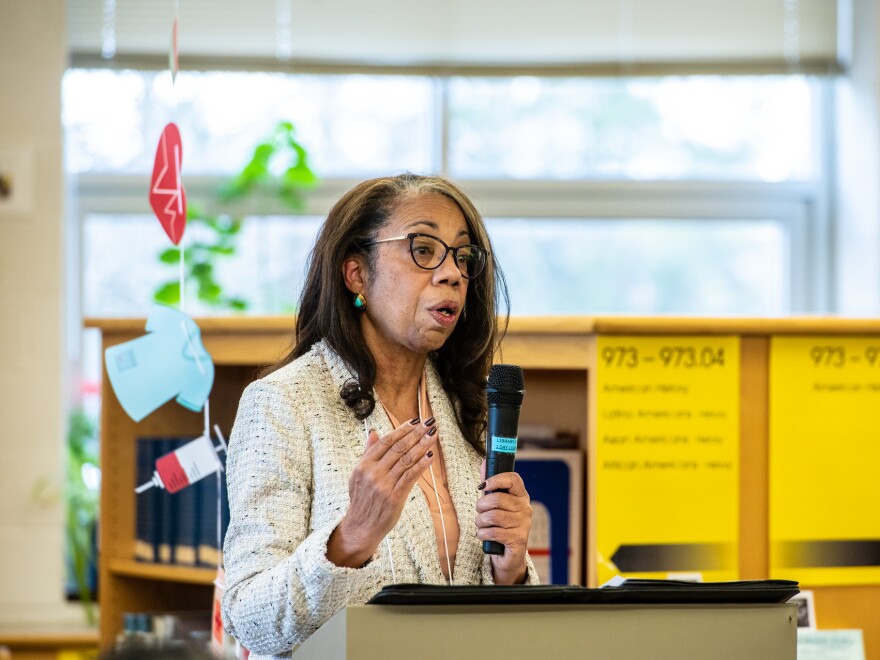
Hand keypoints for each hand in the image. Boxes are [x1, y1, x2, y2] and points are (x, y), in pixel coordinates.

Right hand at [327, 418, 436, 567]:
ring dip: (422, 446)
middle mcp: (373, 472)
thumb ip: (368, 453)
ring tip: (433, 435)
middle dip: (416, 434)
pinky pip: (410, 476)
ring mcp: (384, 484)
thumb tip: (374, 433)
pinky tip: (430, 456)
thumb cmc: (362, 500)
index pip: (385, 441)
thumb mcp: (358, 475)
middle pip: (398, 448)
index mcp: (364, 464)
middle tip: (429, 423)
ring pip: (406, 460)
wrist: (361, 527)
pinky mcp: (394, 496)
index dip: (401, 430)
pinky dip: (421, 465)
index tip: (414, 421)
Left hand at [476, 459, 531, 583]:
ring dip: (480, 522)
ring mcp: (523, 525)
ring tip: (481, 525)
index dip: (496, 479)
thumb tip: (484, 462)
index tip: (484, 486)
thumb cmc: (500, 526)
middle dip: (481, 506)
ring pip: (493, 516)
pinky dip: (482, 534)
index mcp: (521, 496)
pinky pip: (493, 532)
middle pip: (497, 499)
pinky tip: (483, 535)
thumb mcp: (494, 504)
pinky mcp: (518, 540)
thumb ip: (490, 485)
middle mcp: (525, 509)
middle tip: (479, 512)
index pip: (514, 479)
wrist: (509, 556)